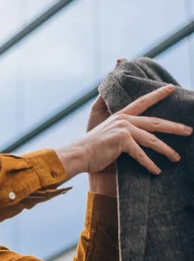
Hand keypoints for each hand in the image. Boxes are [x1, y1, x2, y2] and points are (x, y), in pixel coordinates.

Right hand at [56, 84, 192, 180]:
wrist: (78, 155)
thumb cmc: (89, 148)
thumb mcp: (101, 130)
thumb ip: (114, 124)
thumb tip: (122, 126)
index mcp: (121, 116)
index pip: (143, 102)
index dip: (158, 94)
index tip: (171, 88)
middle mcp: (124, 119)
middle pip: (156, 122)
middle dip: (175, 127)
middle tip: (189, 131)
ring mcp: (124, 129)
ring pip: (151, 140)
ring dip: (166, 150)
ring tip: (177, 157)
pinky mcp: (122, 141)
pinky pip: (141, 154)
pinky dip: (149, 164)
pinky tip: (156, 171)